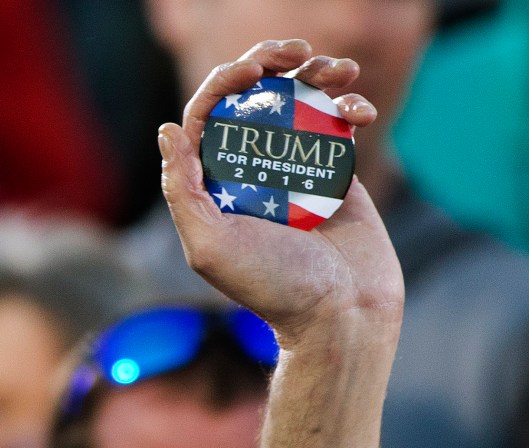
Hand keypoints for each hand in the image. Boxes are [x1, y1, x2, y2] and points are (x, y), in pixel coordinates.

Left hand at [158, 39, 403, 347]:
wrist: (342, 315)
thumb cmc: (274, 288)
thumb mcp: (210, 247)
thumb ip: (182, 191)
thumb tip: (167, 129)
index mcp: (216, 184)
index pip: (210, 114)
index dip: (226, 81)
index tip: (254, 70)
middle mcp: (253, 171)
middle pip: (256, 98)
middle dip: (273, 63)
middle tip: (296, 51)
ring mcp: (296, 169)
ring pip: (301, 104)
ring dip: (319, 75)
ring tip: (339, 69)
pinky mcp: (336, 174)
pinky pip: (339, 127)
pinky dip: (351, 107)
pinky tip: (361, 110)